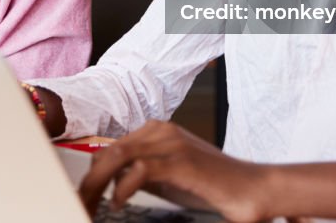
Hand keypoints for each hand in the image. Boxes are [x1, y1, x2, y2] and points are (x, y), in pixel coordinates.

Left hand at [78, 120, 273, 221]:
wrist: (253, 188)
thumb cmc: (213, 185)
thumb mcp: (168, 177)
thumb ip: (142, 173)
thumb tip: (112, 182)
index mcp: (158, 130)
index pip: (112, 147)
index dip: (93, 172)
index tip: (84, 194)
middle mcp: (162, 130)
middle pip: (110, 150)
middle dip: (90, 179)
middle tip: (81, 202)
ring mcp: (171, 143)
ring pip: (118, 156)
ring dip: (99, 183)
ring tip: (92, 204)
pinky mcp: (180, 160)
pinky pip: (139, 169)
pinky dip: (123, 187)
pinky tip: (119, 202)